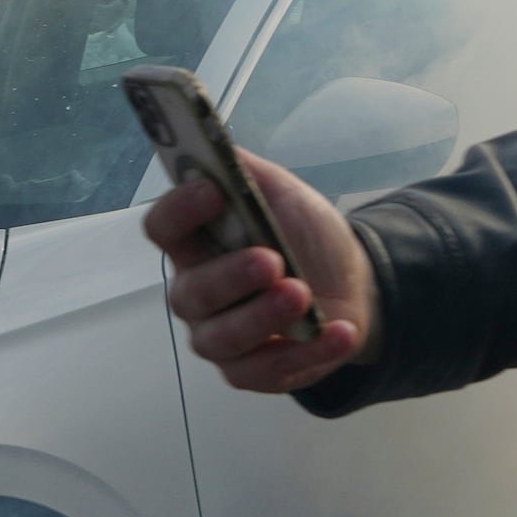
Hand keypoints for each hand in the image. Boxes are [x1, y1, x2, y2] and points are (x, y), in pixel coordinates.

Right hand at [147, 149, 374, 392]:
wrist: (354, 282)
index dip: (179, 211)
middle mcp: (196, 293)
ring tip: (303, 295)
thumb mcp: (280, 193)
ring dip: (263, 317)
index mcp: (196, 243)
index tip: (212, 193)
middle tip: (272, 260)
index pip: (162, 228)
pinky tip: (339, 331)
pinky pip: (265, 372)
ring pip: (221, 339)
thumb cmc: (305, 236)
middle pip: (191, 292)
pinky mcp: (251, 371)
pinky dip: (306, 353)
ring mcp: (220, 337)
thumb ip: (243, 172)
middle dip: (230, 277)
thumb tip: (211, 144)